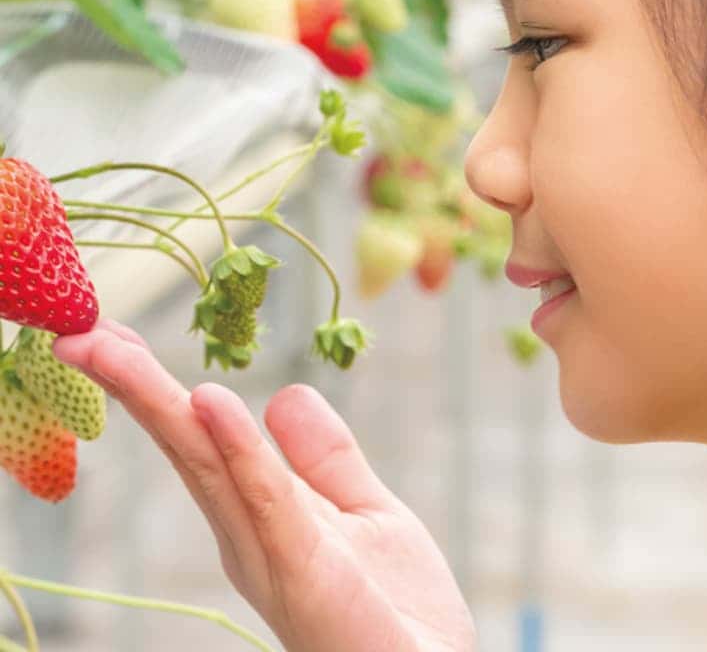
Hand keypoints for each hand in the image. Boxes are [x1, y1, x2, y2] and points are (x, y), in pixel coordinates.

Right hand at [53, 318, 476, 651]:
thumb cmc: (394, 607)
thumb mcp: (363, 512)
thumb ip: (325, 458)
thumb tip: (283, 393)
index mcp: (260, 513)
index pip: (202, 438)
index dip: (159, 385)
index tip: (114, 333)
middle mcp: (248, 532)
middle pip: (186, 445)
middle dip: (134, 385)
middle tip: (80, 331)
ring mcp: (270, 553)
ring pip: (206, 465)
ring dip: (156, 402)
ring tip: (105, 346)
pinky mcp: (306, 572)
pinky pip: (267, 500)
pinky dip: (236, 449)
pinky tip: (208, 402)